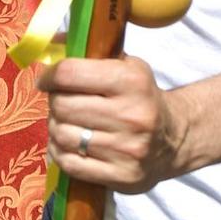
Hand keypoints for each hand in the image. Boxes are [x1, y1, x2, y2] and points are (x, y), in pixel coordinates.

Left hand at [38, 54, 180, 191]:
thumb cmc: (140, 97)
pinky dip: (59, 152)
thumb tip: (48, 43)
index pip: (70, 74)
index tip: (46, 79)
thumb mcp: (124, 65)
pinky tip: (69, 145)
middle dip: (55, 102)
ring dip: (56, 128)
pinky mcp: (122, 176)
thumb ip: (87, 52)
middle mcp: (132, 115)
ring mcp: (127, 149)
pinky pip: (68, 163)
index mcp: (132, 81)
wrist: (174, 140)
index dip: (50, 76)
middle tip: (62, 102)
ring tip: (67, 123)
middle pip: (62, 106)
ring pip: (62, 135)